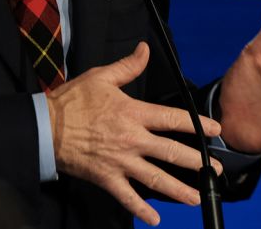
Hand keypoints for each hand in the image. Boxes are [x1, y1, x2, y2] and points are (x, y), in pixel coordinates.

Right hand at [46, 42, 223, 226]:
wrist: (45, 126)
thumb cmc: (72, 101)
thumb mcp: (100, 77)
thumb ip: (128, 66)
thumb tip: (145, 49)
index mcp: (133, 113)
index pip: (173, 118)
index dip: (197, 124)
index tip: (215, 130)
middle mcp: (132, 139)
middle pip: (171, 152)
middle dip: (197, 163)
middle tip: (215, 171)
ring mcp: (121, 161)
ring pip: (156, 179)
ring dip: (180, 190)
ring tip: (197, 197)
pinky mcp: (107, 178)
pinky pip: (127, 198)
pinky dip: (142, 210)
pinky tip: (155, 219)